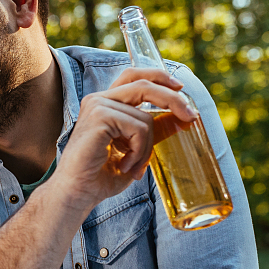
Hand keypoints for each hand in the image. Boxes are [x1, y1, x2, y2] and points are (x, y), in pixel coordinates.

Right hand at [50, 68, 195, 212]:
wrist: (77, 192)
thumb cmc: (101, 176)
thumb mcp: (135, 149)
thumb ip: (152, 131)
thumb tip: (182, 118)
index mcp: (104, 104)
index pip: (133, 76)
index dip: (158, 76)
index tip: (179, 88)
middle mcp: (98, 100)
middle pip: (144, 85)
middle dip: (173, 99)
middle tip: (191, 117)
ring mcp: (97, 106)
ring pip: (145, 117)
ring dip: (147, 148)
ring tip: (132, 167)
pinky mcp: (100, 117)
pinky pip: (139, 128)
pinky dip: (139, 151)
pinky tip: (124, 165)